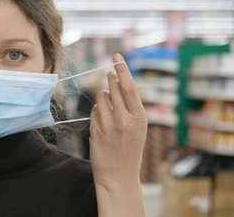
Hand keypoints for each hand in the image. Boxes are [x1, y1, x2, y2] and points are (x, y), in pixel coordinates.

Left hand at [89, 53, 146, 190]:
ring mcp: (108, 126)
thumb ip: (129, 106)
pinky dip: (97, 111)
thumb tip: (116, 81)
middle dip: (111, 79)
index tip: (116, 56)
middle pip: (113, 88)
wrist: (119, 176)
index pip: (129, 87)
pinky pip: (94, 111)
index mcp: (140, 118)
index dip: (122, 70)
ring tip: (109, 108)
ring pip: (100, 97)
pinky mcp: (95, 131)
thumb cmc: (130, 149)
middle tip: (110, 73)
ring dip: (102, 96)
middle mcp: (124, 120)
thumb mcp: (138, 127)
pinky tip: (103, 122)